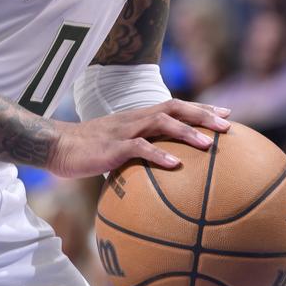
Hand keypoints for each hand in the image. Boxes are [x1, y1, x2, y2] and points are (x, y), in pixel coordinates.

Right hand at [48, 98, 230, 177]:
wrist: (57, 146)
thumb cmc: (87, 151)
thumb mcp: (118, 150)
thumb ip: (139, 156)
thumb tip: (164, 178)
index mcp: (138, 118)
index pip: (174, 107)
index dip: (200, 109)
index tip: (226, 113)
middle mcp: (135, 118)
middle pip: (174, 108)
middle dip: (202, 114)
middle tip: (228, 124)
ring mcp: (124, 130)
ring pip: (160, 122)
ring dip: (186, 132)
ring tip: (208, 144)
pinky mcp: (113, 147)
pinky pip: (139, 148)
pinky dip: (158, 154)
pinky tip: (174, 165)